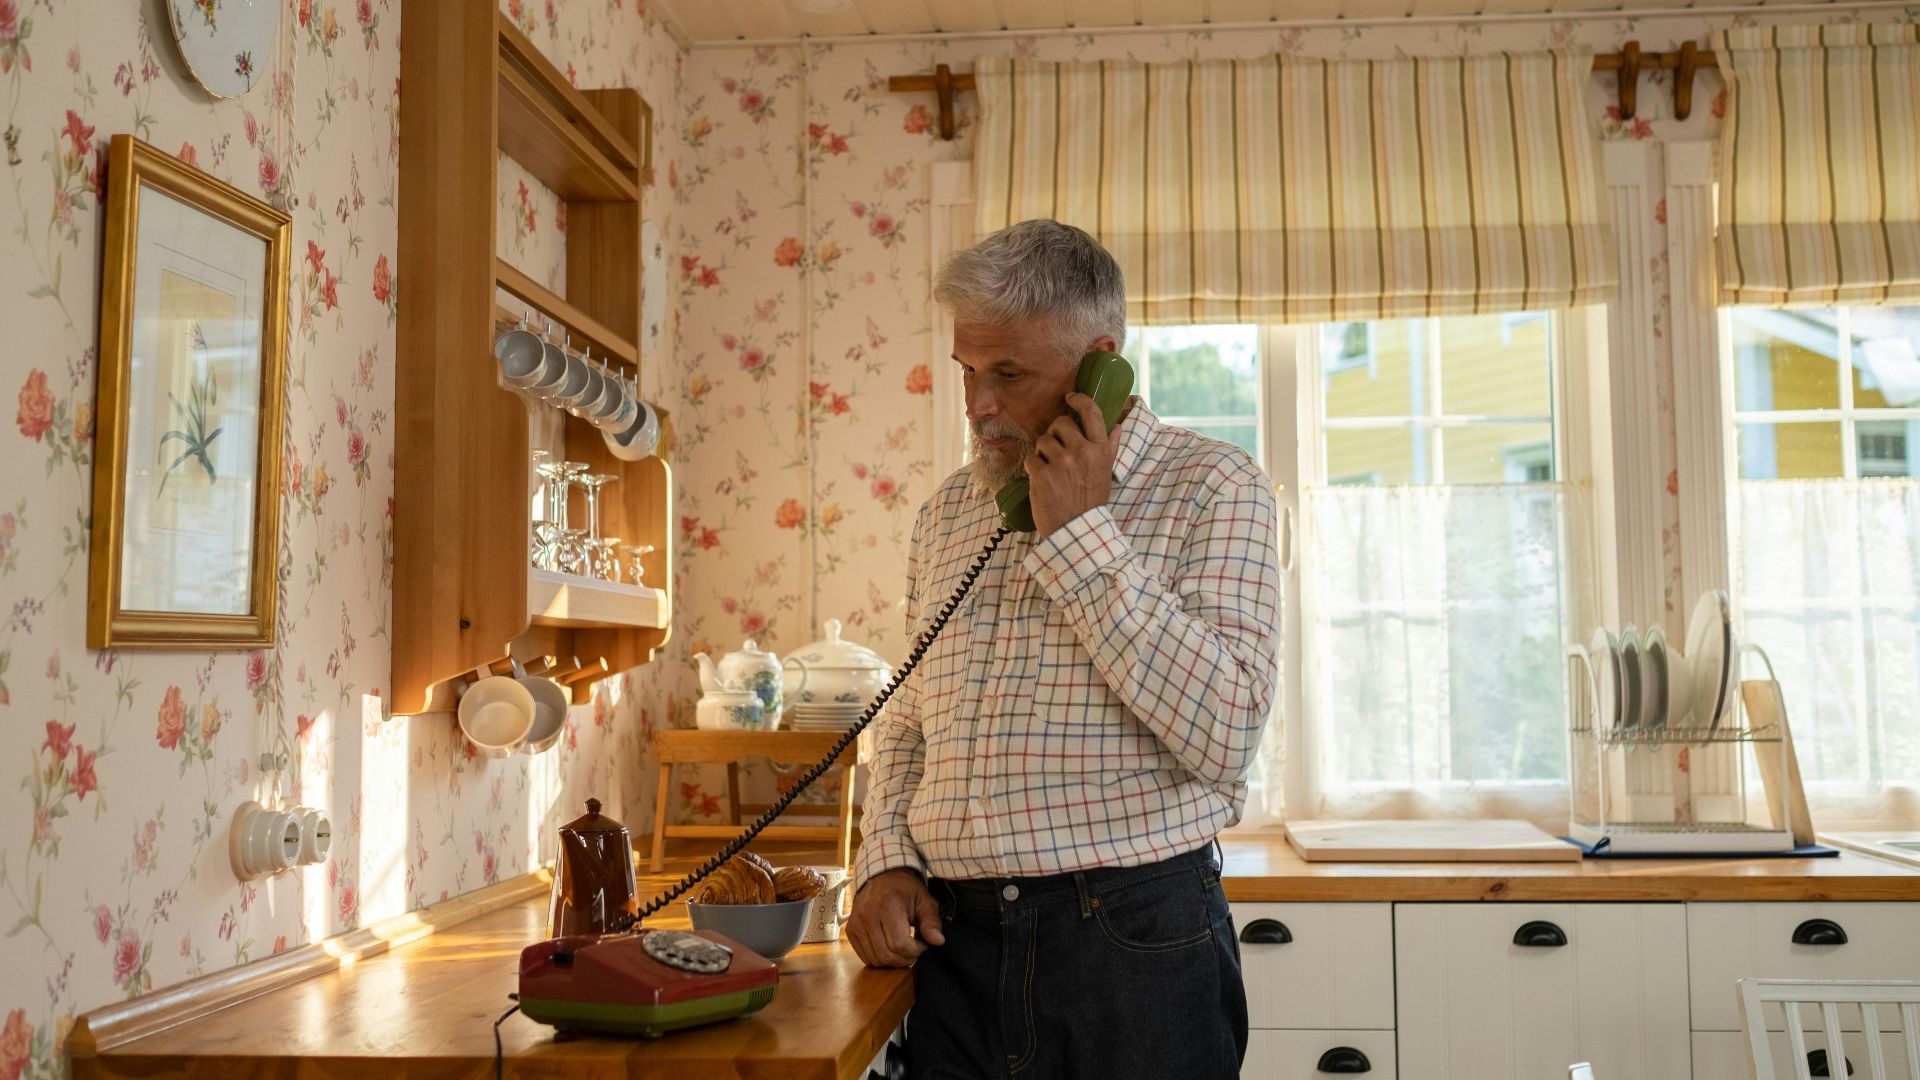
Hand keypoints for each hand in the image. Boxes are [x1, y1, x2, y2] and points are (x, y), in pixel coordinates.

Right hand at [846, 868, 945, 967]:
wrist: (881, 877)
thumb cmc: (906, 890)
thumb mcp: (924, 901)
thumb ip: (932, 921)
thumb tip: (938, 941)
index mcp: (888, 906)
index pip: (900, 944)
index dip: (915, 950)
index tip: (922, 943)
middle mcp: (867, 915)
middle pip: (887, 955)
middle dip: (905, 958)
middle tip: (914, 949)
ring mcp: (856, 924)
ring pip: (875, 960)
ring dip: (893, 961)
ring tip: (902, 948)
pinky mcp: (850, 931)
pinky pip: (865, 957)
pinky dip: (879, 958)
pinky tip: (889, 947)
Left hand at [1025, 393, 1124, 536]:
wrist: (1076, 530)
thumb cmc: (1090, 502)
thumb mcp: (1106, 473)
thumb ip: (1110, 447)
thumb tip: (1117, 425)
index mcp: (1100, 450)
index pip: (1091, 412)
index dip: (1079, 400)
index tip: (1070, 397)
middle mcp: (1082, 452)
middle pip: (1060, 423)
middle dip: (1055, 434)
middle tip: (1056, 452)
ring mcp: (1061, 462)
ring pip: (1042, 440)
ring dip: (1042, 453)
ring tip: (1050, 470)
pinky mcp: (1042, 474)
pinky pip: (1031, 458)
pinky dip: (1033, 468)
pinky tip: (1041, 481)